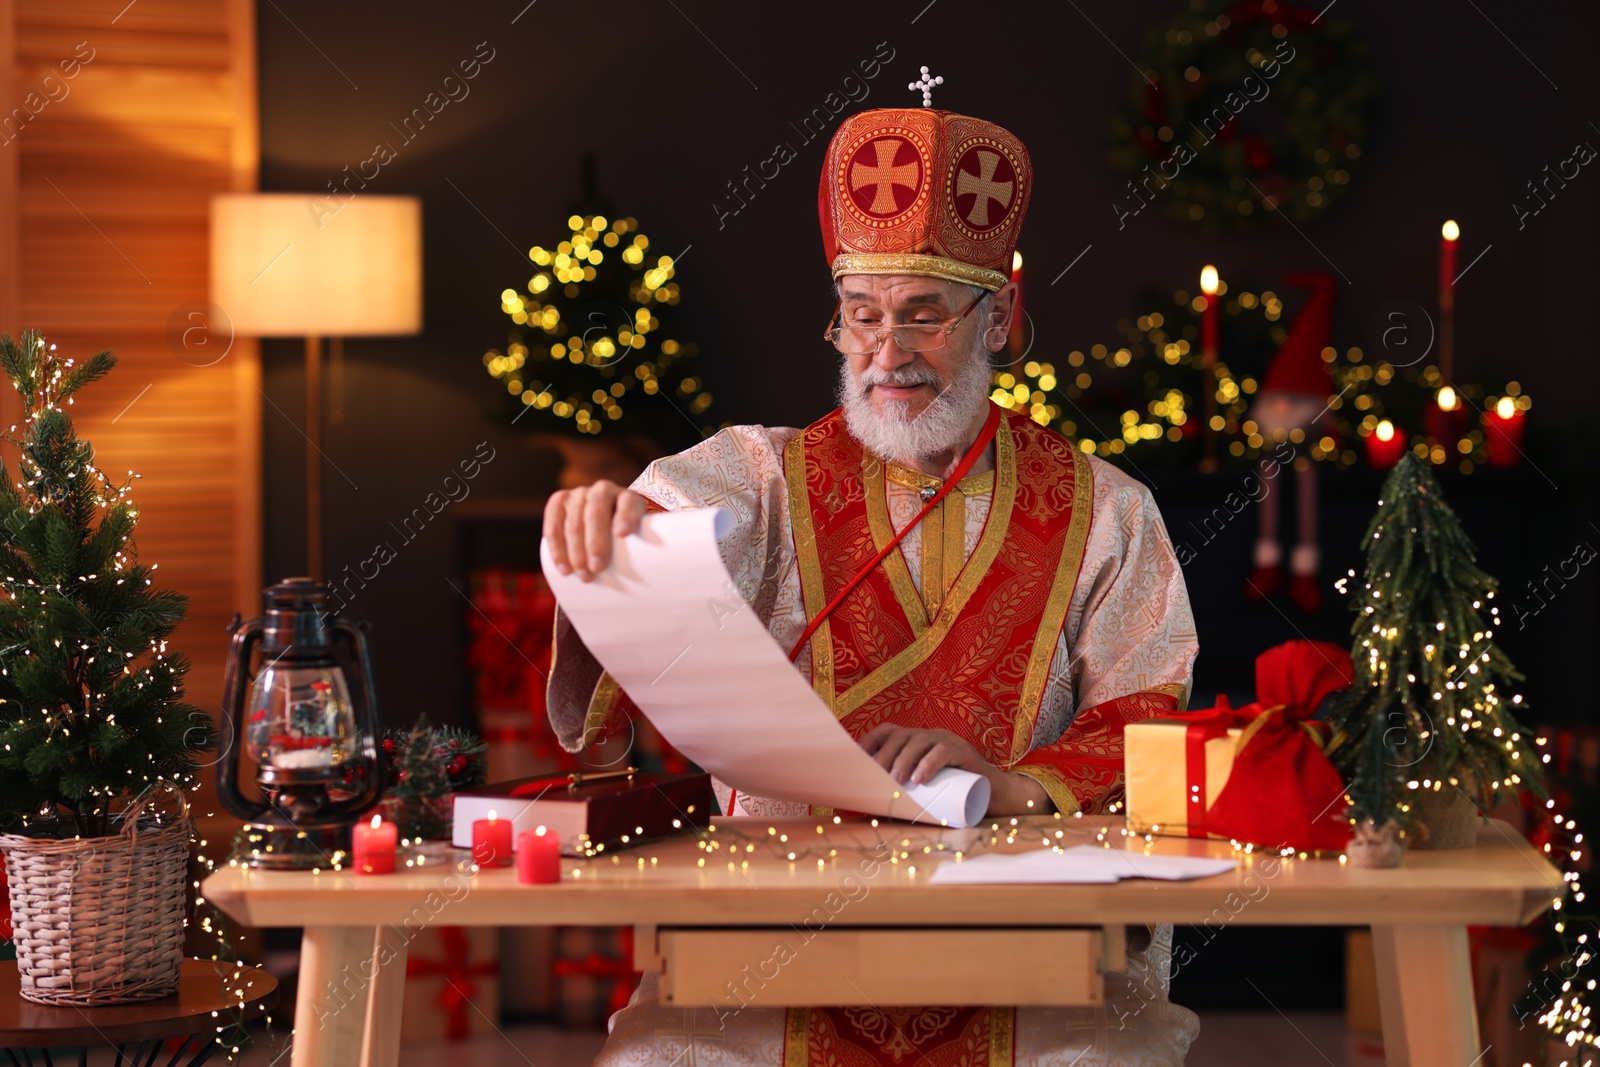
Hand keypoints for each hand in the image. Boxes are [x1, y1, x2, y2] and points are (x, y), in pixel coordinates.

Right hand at [543, 480, 648, 580]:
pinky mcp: (559, 501)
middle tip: (597, 568)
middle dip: (595, 542)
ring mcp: (579, 494)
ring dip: (575, 551)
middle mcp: (603, 490)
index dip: (625, 516)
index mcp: (627, 497)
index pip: (628, 503)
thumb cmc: (625, 540)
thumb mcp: (638, 540)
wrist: (604, 523)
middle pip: (596, 512)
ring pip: (574, 521)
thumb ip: (644, 551)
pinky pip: (553, 523)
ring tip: (583, 575)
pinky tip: (564, 567)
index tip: (622, 534)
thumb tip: (651, 583)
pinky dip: (557, 547)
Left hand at [858, 723, 1050, 816]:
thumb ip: (903, 795)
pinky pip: (944, 751)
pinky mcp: (964, 752)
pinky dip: (929, 763)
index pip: (888, 731)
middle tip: (875, 776)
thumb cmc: (955, 794)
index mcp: (917, 740)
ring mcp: (948, 740)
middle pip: (901, 735)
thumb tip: (868, 812)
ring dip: (904, 759)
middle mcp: (930, 735)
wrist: (995, 795)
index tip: (855, 757)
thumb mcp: (925, 790)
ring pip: (920, 740)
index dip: (870, 741)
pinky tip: (920, 778)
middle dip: (884, 754)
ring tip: (897, 780)